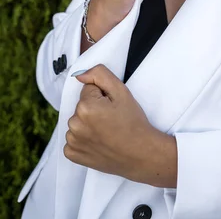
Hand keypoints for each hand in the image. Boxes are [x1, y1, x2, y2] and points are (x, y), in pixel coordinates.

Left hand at [64, 64, 164, 183]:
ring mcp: (72, 141)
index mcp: (85, 107)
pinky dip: (83, 139)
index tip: (112, 107)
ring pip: (77, 121)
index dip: (102, 96)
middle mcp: (74, 124)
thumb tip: (80, 75)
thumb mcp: (121, 91)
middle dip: (94, 109)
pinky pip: (73, 139)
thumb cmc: (133, 123)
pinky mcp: (72, 154)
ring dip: (87, 124)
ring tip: (106, 131)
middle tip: (111, 119)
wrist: (140, 154)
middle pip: (81, 106)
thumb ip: (100, 75)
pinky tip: (98, 142)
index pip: (88, 89)